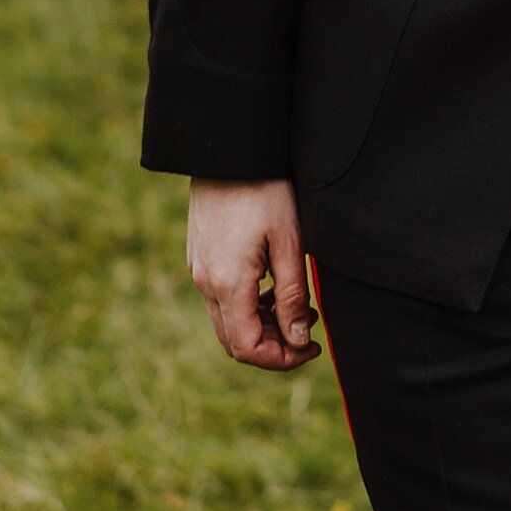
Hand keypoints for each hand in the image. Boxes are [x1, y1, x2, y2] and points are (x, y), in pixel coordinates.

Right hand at [186, 177, 319, 371]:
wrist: (230, 150)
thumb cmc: (265, 190)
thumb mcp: (290, 242)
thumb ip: (292, 295)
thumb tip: (297, 341)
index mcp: (227, 283)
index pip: (247, 349)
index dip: (281, 359)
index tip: (312, 347)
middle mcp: (205, 283)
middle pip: (235, 341)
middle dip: (274, 345)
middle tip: (308, 327)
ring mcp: (199, 270)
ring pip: (228, 321)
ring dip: (263, 325)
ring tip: (299, 305)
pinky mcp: (201, 257)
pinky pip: (222, 299)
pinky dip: (249, 305)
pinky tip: (275, 286)